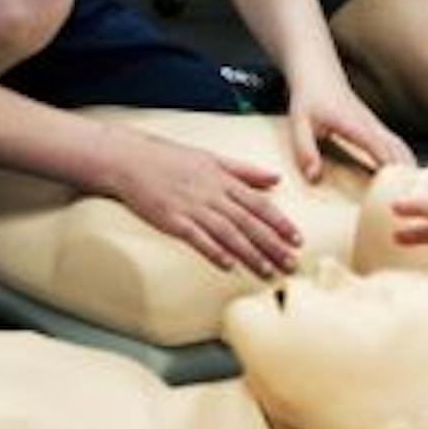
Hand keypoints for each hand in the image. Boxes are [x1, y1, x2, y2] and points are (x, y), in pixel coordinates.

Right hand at [110, 130, 302, 277]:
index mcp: (224, 179)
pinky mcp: (172, 219)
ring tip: (267, 270)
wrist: (130, 159)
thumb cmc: (171, 159)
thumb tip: (276, 178)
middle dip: (273, 244)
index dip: (280, 222)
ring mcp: (192, 207)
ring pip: (228, 233)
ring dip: (250, 253)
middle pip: (249, 222)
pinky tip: (228, 264)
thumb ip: (245, 171)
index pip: (260, 204)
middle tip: (292, 264)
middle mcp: (212, 194)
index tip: (298, 239)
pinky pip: (197, 238)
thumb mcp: (212, 158)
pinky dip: (214, 250)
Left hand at [281, 75, 413, 182]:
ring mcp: (375, 125)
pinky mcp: (375, 126)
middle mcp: (370, 125)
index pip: (379, 148)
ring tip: (416, 195)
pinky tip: (406, 178)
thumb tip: (314, 177)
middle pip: (398, 150)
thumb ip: (305, 149)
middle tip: (415, 201)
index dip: (391, 168)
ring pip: (401, 147)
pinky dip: (404, 161)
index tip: (399, 190)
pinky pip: (395, 145)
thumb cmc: (308, 97)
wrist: (318, 71)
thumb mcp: (299, 122)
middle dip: (408, 174)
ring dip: (410, 167)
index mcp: (354, 125)